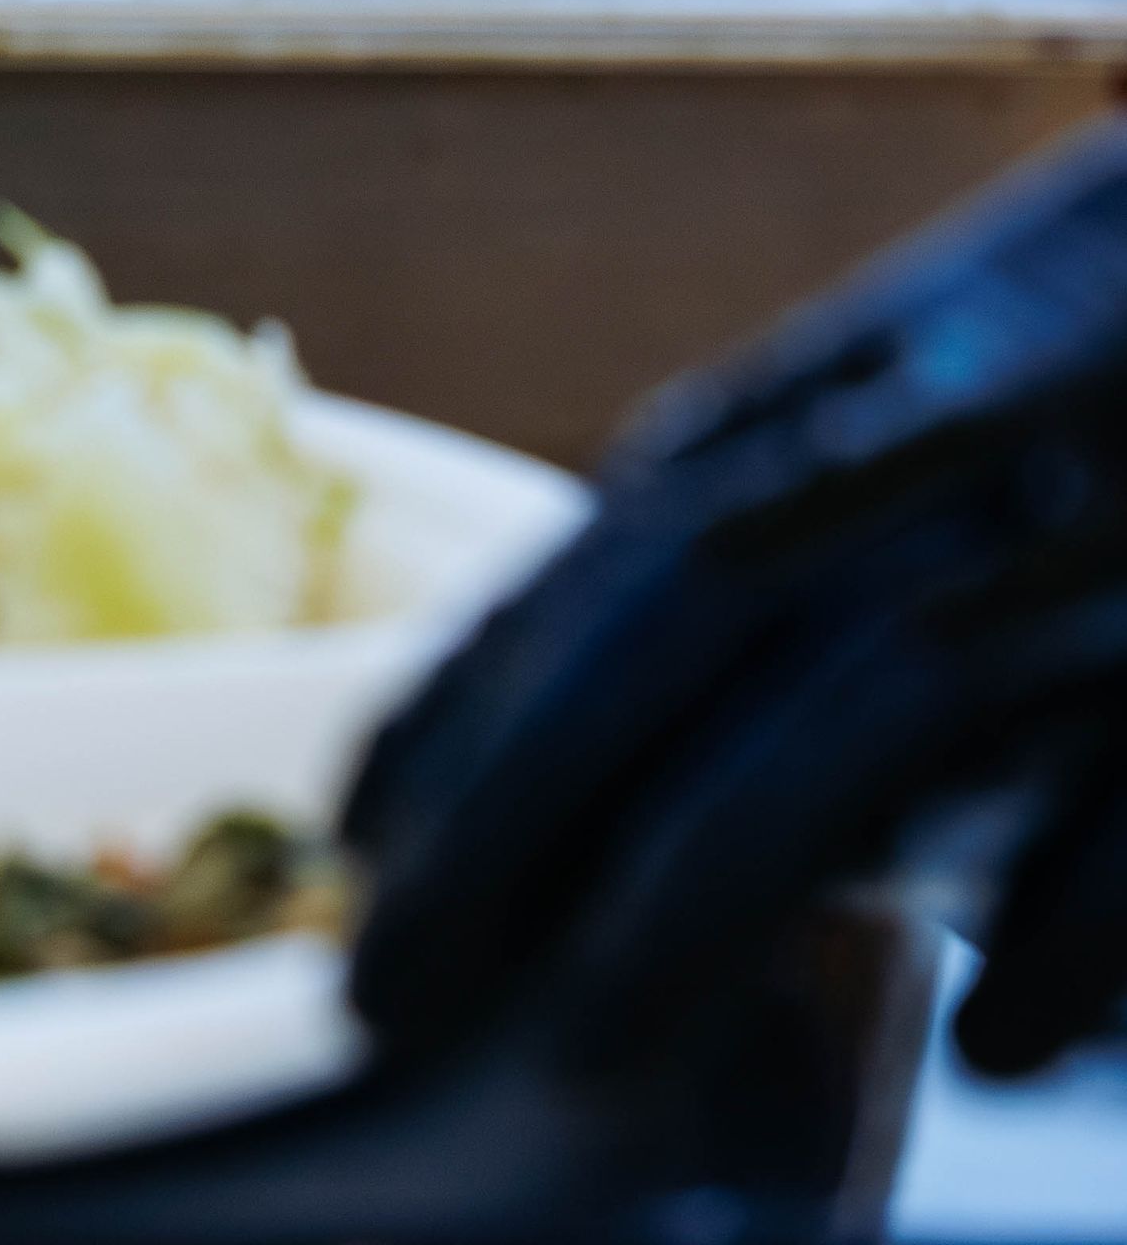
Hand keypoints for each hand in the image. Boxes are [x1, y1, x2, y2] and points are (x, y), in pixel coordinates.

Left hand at [346, 124, 1126, 1084]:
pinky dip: (1063, 941)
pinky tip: (985, 1052)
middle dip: (520, 807)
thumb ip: (782, 487)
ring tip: (579, 1046)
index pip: (633, 539)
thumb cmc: (1122, 356)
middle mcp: (984, 441)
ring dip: (707, 887)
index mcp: (898, 375)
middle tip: (393, 979)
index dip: (479, 691)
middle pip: (705, 612)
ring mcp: (1119, 549)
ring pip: (880, 703)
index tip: (358, 831)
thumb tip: (571, 651)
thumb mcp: (957, 374)